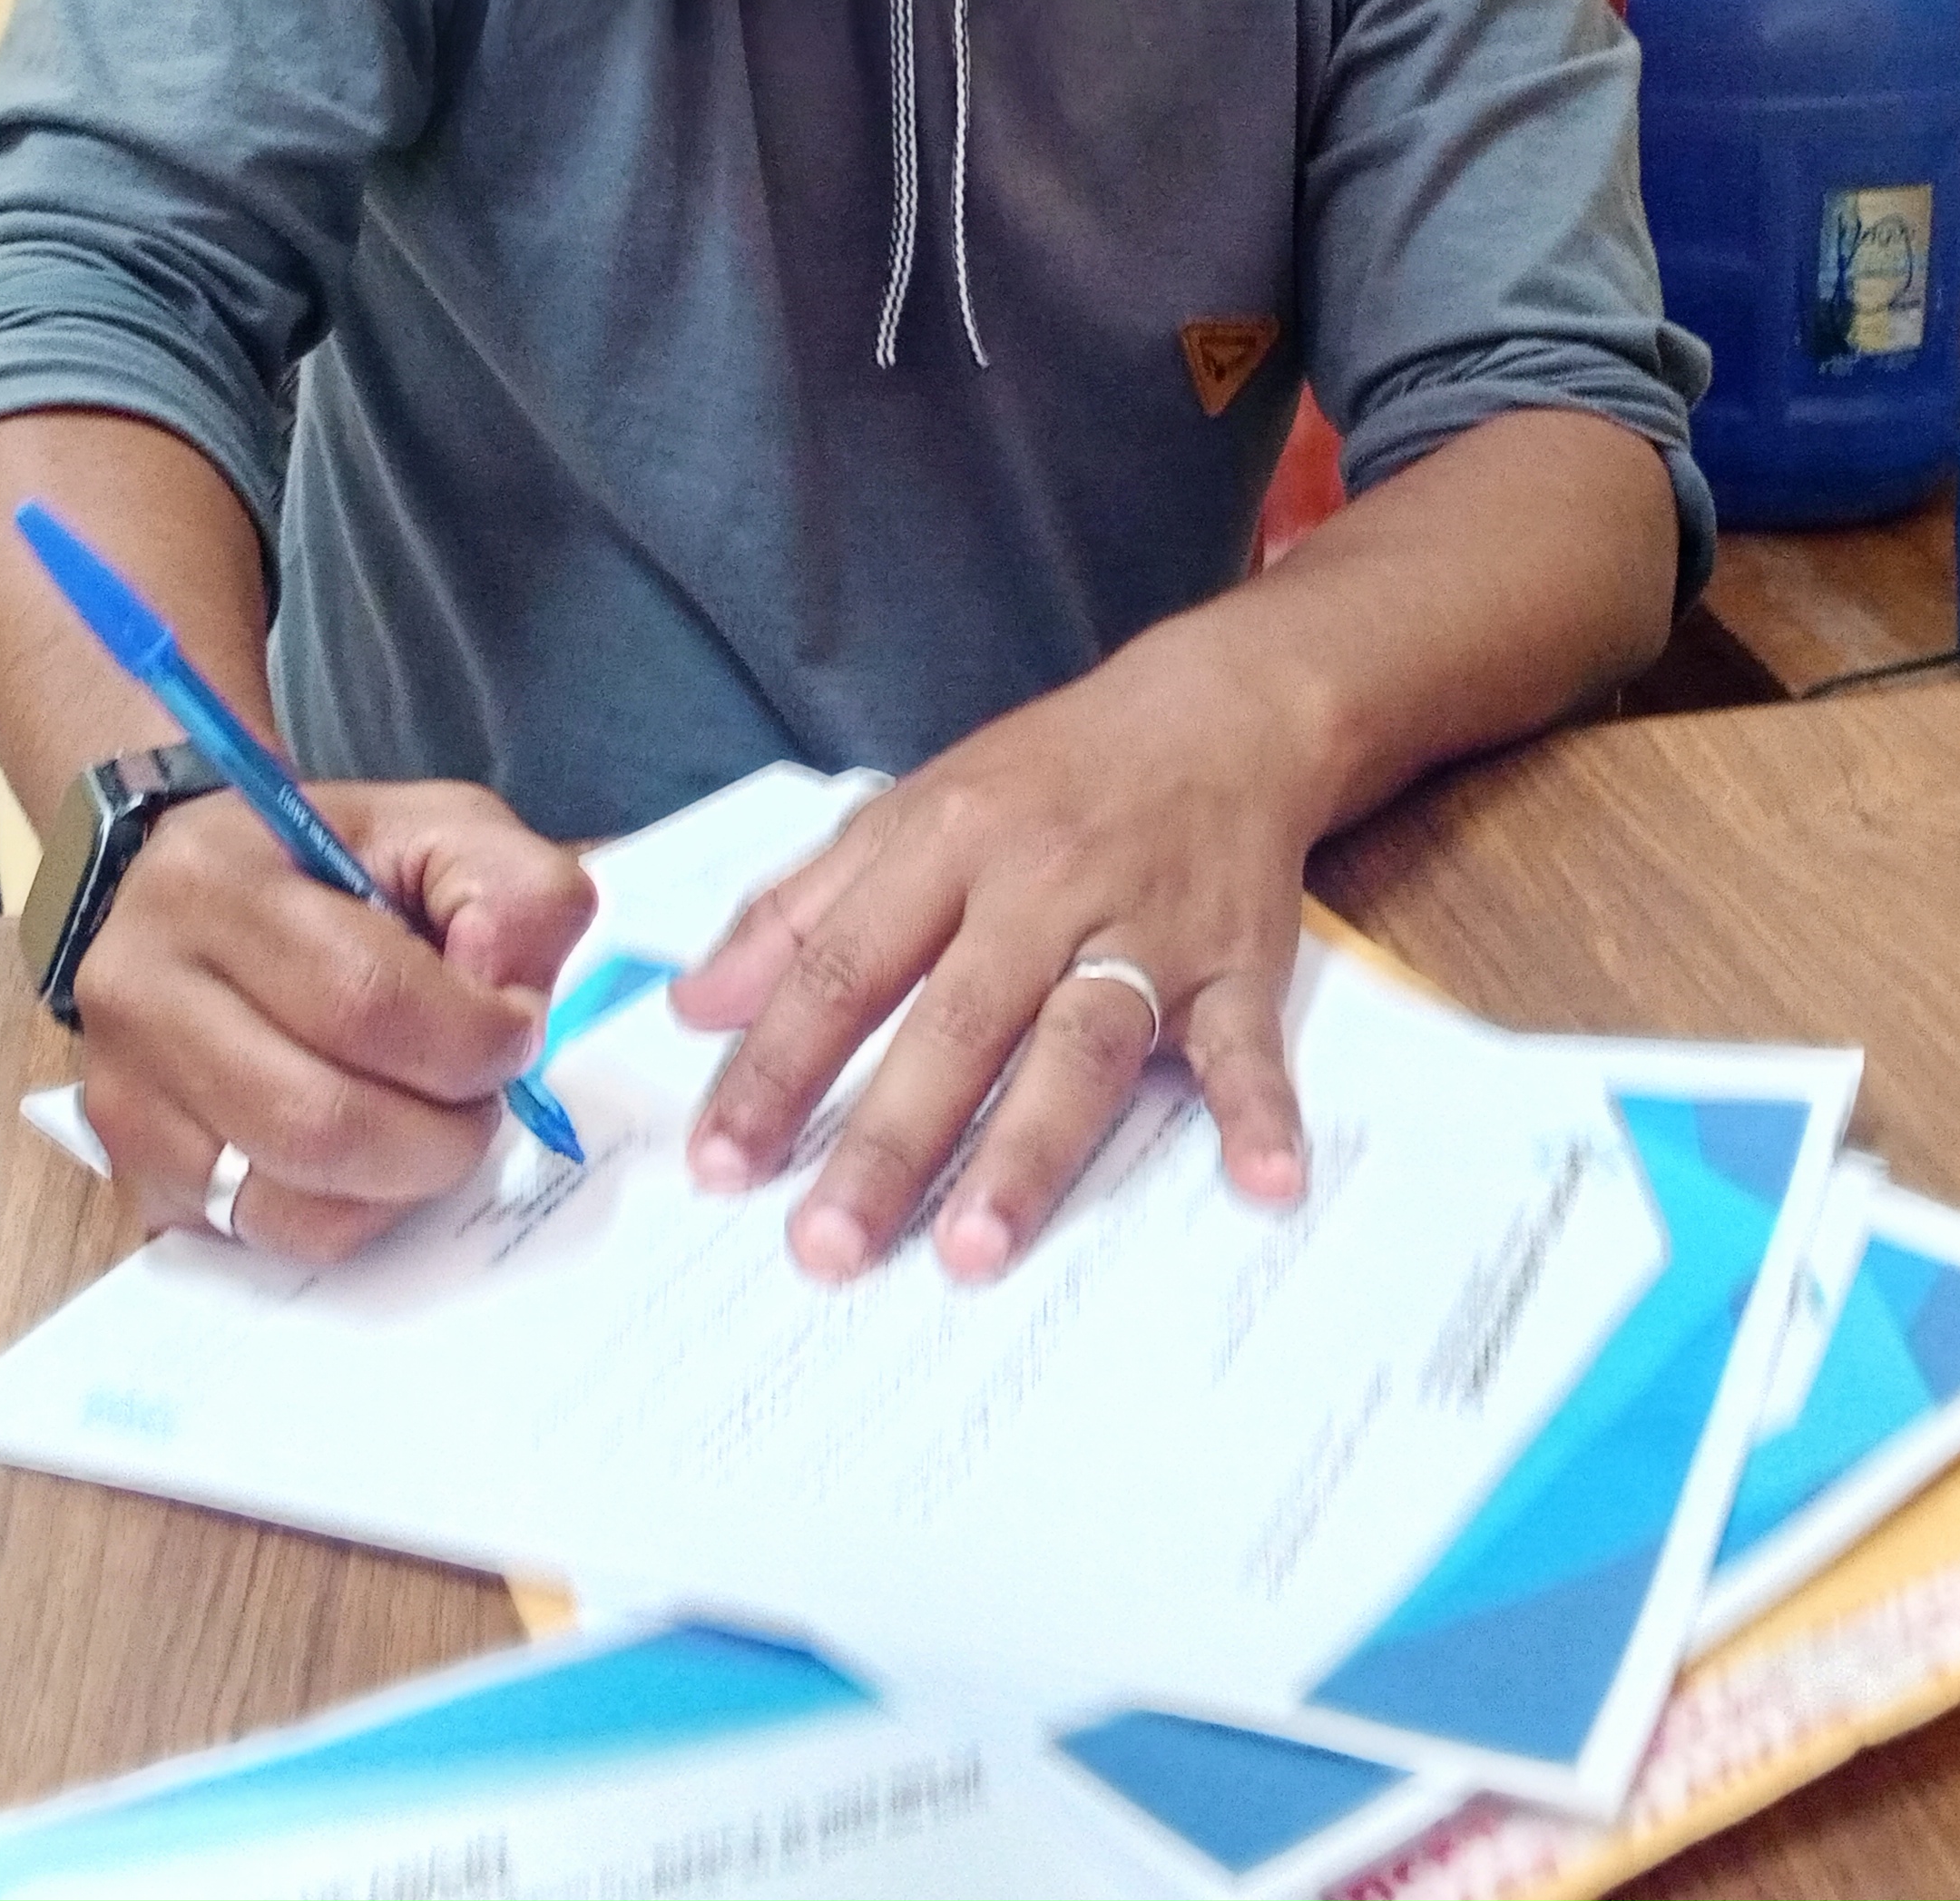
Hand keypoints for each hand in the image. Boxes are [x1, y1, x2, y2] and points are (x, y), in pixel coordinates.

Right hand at [77, 779, 595, 1260]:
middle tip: (479, 1094)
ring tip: (430, 1120)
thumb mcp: (443, 830)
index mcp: (215, 879)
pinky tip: (371, 1156)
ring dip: (406, 1177)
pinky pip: (274, 1233)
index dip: (475, 1038)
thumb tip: (511, 1005)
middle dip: (447, 1127)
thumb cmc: (335, 869)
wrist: (204, 903)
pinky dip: (354, 1214)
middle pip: (328, 1118)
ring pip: (301, 1194)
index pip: (369, 997)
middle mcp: (140, 987)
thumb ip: (515, 891)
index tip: (513, 1031)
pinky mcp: (137, 1173)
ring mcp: (124, 1093)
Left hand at [670, 629, 1319, 1284]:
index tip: (721, 1164)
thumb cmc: (1046, 778)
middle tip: (826, 1245)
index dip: (778, 1066)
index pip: (844, 966)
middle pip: (956, 1022)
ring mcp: (1145, 929)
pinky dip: (1261, 1114)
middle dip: (889, 1138)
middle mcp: (1041, 888)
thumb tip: (694, 1007)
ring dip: (1031, 1148)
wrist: (1220, 711)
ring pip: (1081, 1043)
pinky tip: (1265, 1185)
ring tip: (973, 1248)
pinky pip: (1247, 1046)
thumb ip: (800, 910)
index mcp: (946, 844)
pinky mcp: (1239, 965)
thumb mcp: (910, 810)